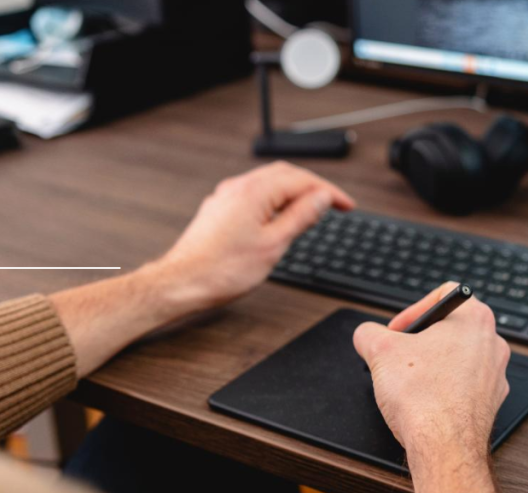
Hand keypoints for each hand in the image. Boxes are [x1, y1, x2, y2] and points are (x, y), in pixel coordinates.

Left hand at [52, 162, 354, 377]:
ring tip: (312, 212)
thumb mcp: (274, 244)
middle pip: (285, 175)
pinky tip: (280, 217)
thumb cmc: (221, 270)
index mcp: (254, 192)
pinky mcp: (219, 210)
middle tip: (334, 204)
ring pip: (268, 183)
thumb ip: (301, 217)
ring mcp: (226, 197)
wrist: (182, 283)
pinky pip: (254, 194)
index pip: (302, 180)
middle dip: (313, 187)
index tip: (346, 205)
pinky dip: (275, 200)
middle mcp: (237, 187)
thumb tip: (321, 199)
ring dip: (294, 193)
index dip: (329, 191)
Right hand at [353, 283, 510, 492]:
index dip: (413, 310)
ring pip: (458, 358)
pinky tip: (424, 401)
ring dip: (432, 366)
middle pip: (450, 328)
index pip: (444, 295)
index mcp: (475, 318)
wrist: (443, 446)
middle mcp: (493, 343)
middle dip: (420, 341)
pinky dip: (444, 389)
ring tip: (409, 381)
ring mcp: (495, 375)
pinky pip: (463, 386)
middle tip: (399, 356)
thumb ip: (370, 333)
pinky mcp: (491, 402)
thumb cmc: (424, 398)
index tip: (397, 331)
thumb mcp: (380, 351)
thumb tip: (366, 335)